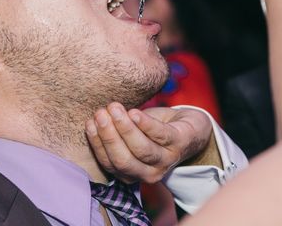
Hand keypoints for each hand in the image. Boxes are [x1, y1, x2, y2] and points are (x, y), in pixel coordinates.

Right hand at [85, 103, 211, 183]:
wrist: (192, 128)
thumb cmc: (154, 131)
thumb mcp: (132, 136)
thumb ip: (115, 134)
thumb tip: (92, 120)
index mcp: (132, 173)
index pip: (109, 163)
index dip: (98, 143)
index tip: (89, 123)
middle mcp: (149, 173)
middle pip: (123, 160)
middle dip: (109, 136)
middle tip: (100, 113)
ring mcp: (166, 160)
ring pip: (142, 149)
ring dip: (125, 128)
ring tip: (114, 108)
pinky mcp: (180, 143)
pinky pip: (160, 135)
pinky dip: (145, 124)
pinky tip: (134, 113)